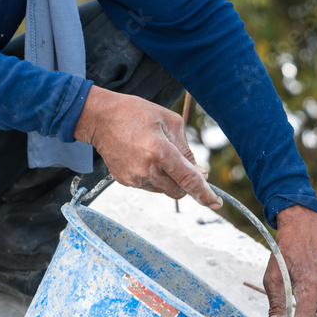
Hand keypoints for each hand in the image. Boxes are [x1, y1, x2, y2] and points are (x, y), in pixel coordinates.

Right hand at [74, 86, 221, 207]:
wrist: (99, 118)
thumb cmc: (137, 113)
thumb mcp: (170, 122)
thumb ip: (187, 149)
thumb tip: (199, 172)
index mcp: (160, 151)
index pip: (189, 180)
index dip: (205, 194)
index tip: (216, 203)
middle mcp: (146, 169)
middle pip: (179, 191)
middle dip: (187, 184)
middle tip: (185, 167)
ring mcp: (134, 178)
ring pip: (165, 190)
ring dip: (170, 179)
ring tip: (157, 154)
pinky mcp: (125, 182)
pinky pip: (150, 186)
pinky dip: (155, 178)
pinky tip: (145, 158)